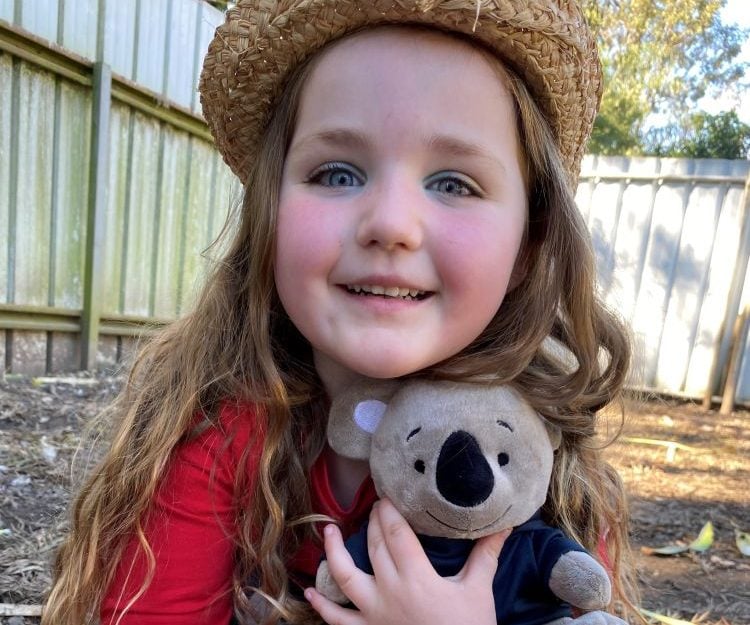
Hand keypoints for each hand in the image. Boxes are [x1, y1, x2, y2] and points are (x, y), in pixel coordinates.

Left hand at [305, 498, 509, 624]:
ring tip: (329, 531)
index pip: (396, 533)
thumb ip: (486, 555)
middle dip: (373, 521)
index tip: (387, 495)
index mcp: (416, 578)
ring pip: (344, 576)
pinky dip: (321, 606)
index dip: (389, 511)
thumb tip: (504, 525)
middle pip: (374, 546)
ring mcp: (373, 614)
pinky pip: (337, 619)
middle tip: (375, 504)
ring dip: (333, 552)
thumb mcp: (478, 591)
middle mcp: (389, 592)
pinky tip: (309, 592)